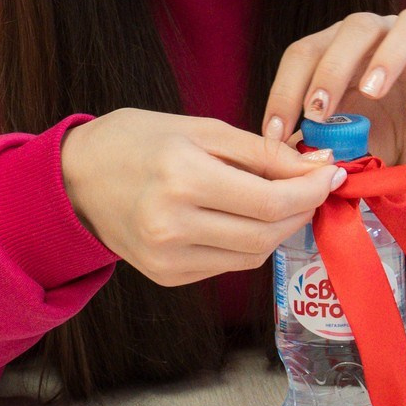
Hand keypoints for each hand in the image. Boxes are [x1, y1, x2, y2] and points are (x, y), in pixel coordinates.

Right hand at [60, 110, 342, 286]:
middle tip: (313, 185)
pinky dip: (248, 243)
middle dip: (301, 210)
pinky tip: (244, 218)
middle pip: (266, 234)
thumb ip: (261, 151)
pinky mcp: (166, 276)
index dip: (311, 190)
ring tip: (281, 198)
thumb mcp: (199, 129)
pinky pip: (227, 264)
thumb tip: (316, 166)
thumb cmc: (135, 141)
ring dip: (279, 229)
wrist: (74, 179)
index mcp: (182, 178)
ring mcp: (167, 258)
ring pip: (252, 255)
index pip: (270, 200)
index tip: (331, 174)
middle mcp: (173, 225)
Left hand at [259, 8, 405, 167]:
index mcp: (343, 47)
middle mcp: (383, 37)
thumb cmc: (372, 134)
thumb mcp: (335, 137)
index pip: (307, 51)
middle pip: (356, 27)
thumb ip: (311, 138)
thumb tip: (277, 153)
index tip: (276, 131)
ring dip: (386, 57)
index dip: (285, 88)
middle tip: (318, 111)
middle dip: (332, 67)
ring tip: (369, 93)